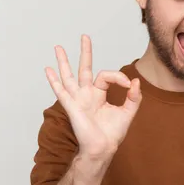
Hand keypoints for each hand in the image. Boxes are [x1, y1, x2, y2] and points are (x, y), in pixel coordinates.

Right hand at [45, 35, 141, 159]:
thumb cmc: (113, 134)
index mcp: (99, 94)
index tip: (129, 84)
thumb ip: (134, 97)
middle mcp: (87, 94)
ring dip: (64, 62)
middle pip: (84, 68)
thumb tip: (136, 81)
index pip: (107, 76)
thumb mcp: (128, 112)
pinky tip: (48, 69)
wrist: (103, 148)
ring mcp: (78, 99)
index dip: (119, 77)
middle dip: (85, 52)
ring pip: (69, 76)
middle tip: (84, 36)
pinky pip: (61, 91)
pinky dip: (54, 80)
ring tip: (58, 47)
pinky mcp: (72, 106)